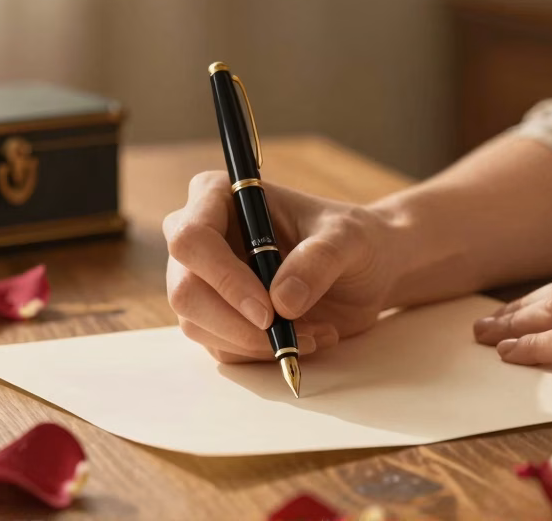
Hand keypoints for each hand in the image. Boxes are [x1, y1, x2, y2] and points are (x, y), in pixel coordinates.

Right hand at [164, 171, 396, 362]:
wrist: (367, 269)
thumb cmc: (353, 238)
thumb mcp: (348, 238)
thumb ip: (319, 260)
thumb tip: (281, 301)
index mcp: (219, 196)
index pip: (192, 238)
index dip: (223, 278)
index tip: (268, 310)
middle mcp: (201, 238)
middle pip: (184, 290)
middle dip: (236, 323)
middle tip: (290, 335)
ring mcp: (204, 280)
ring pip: (198, 325)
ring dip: (256, 343)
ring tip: (314, 332)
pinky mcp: (217, 316)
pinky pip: (221, 348)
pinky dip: (263, 354)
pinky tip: (306, 338)